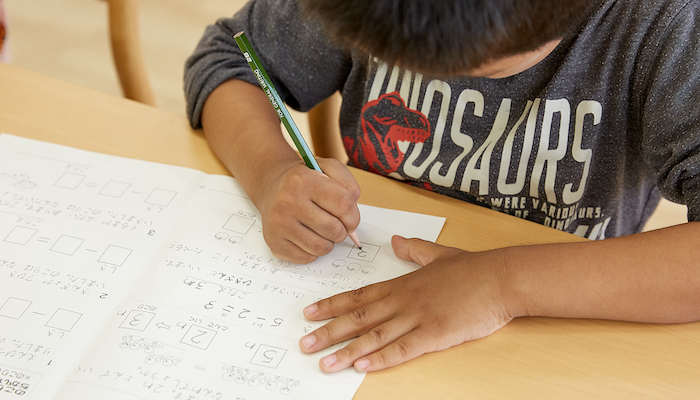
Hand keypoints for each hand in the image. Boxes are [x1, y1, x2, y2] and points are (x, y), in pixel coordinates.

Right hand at [256, 157, 360, 263]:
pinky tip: (307, 236)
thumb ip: (349, 186)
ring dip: (327, 242)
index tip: (350, 219)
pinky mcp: (273, 241)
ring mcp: (279, 223)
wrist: (272, 187)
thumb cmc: (306, 182)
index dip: (353, 216)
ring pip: (321, 248)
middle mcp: (288, 202)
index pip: (343, 205)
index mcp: (304, 181)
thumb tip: (352, 221)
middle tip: (335, 224)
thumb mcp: (329, 169)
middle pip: (334, 230)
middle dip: (341, 231)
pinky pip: (307, 258)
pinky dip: (312, 251)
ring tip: (320, 230)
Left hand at [299, 235, 515, 371]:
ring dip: (347, 351)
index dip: (331, 306)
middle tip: (304, 343)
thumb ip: (414, 250)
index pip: (358, 296)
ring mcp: (417, 317)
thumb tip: (396, 241)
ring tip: (324, 362)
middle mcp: (403, 300)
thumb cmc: (472, 269)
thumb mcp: (438, 254)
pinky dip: (381, 358)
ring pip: (374, 336)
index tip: (309, 313)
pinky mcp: (435, 334)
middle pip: (358, 317)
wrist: (500, 278)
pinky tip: (362, 367)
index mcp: (402, 284)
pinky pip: (402, 349)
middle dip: (328, 332)